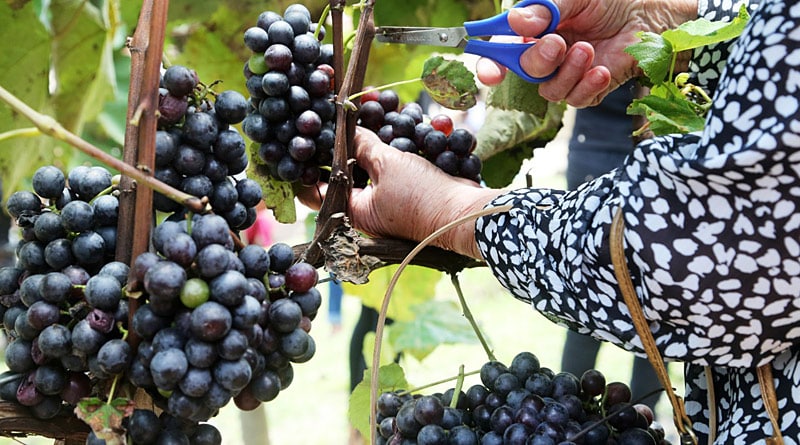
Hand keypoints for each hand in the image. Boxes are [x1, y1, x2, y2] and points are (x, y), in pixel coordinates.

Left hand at [297, 129, 502, 257]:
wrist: (465, 211)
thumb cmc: (421, 196)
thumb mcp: (386, 165)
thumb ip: (362, 145)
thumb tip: (348, 130)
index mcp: (352, 210)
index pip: (317, 188)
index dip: (309, 162)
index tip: (308, 136)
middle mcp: (367, 208)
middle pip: (347, 169)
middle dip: (348, 139)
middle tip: (343, 112)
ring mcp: (388, 200)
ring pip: (374, 163)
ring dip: (376, 135)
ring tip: (373, 104)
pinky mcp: (409, 190)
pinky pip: (397, 163)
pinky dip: (398, 142)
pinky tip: (402, 116)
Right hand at [477, 0, 696, 106]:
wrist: (650, 13)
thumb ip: (545, 9)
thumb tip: (517, 22)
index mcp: (535, 31)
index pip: (503, 51)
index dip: (491, 64)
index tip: (490, 72)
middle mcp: (547, 55)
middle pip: (525, 71)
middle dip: (537, 60)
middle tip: (557, 43)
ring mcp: (567, 73)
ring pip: (549, 90)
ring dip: (567, 72)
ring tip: (588, 50)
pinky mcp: (589, 89)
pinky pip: (576, 99)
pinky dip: (587, 85)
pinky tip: (601, 69)